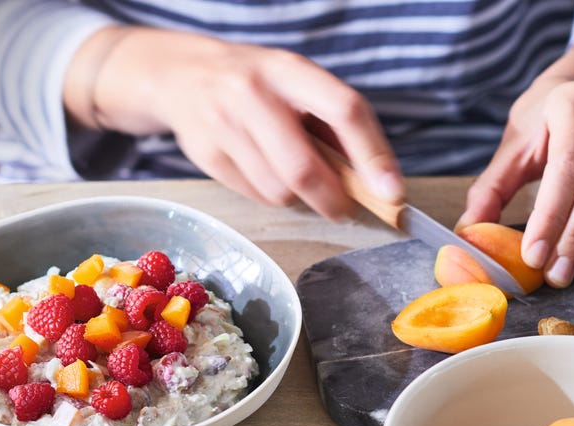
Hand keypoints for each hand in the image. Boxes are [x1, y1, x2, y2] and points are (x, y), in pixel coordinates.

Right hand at [65, 27, 404, 219]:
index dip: (372, 156)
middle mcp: (253, 94)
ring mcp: (225, 126)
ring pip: (278, 191)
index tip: (391, 192)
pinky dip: (270, 196)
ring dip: (298, 198)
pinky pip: (255, 196)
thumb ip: (330, 125)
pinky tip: (265, 174)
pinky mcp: (207, 156)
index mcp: (288, 69)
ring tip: (295, 180)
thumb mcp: (294, 84)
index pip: (344, 110)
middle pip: (303, 167)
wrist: (182, 77)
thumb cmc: (254, 84)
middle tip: (344, 209)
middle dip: (331, 199)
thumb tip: (373, 179)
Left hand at [460, 31, 573, 287]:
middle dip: (573, 237)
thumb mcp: (512, 145)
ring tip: (571, 272)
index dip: (550, 215)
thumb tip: (467, 234)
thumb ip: (490, 189)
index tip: (532, 255)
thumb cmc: (544, 119)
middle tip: (553, 275)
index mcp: (572, 107)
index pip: (565, 167)